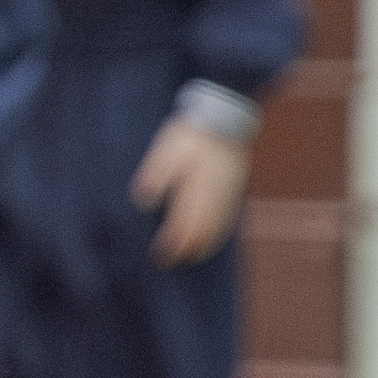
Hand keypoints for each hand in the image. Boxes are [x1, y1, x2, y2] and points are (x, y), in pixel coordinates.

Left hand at [132, 113, 253, 269]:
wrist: (225, 116)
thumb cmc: (192, 132)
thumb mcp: (167, 150)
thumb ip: (156, 175)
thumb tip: (143, 201)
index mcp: (195, 187)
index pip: (183, 223)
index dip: (173, 242)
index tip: (161, 255)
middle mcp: (214, 194)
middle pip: (201, 229)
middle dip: (187, 247)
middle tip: (173, 261)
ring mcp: (227, 191)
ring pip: (217, 225)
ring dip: (204, 242)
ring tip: (193, 255)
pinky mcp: (234, 185)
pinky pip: (228, 215)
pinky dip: (219, 229)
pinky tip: (215, 234)